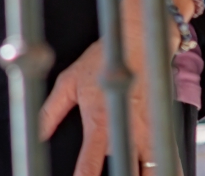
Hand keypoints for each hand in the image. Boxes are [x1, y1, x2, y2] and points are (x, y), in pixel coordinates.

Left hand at [38, 0, 172, 175]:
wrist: (139, 42)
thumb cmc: (102, 61)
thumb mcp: (68, 82)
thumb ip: (51, 112)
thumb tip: (36, 134)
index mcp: (100, 122)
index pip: (90, 162)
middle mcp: (126, 131)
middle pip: (126, 173)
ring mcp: (147, 133)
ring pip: (152, 171)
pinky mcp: (161, 130)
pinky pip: (167, 159)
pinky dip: (164, 170)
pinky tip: (154, 173)